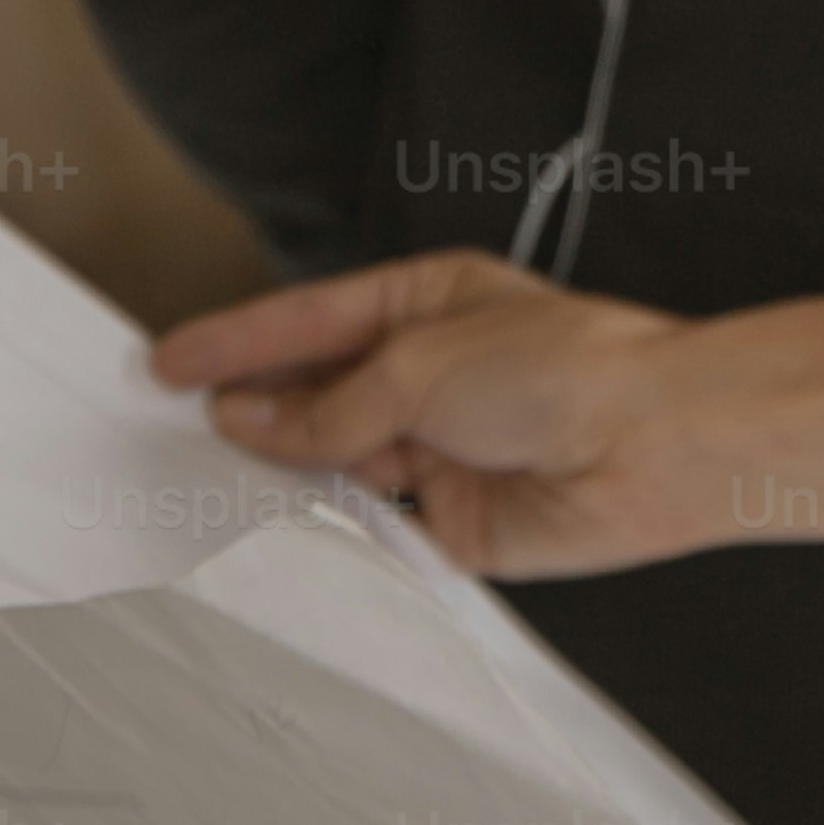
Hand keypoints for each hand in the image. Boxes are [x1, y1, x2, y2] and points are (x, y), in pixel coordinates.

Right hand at [149, 252, 728, 577]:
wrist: (654, 445)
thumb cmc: (569, 369)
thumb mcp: (419, 364)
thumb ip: (329, 405)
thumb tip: (253, 423)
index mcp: (429, 302)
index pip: (311, 320)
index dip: (236, 340)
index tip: (169, 359)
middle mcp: (432, 373)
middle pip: (317, 390)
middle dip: (248, 405)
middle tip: (169, 421)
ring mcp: (442, 446)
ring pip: (335, 458)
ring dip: (281, 465)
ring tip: (210, 467)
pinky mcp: (455, 520)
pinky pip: (372, 522)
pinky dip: (327, 522)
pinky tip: (279, 519)